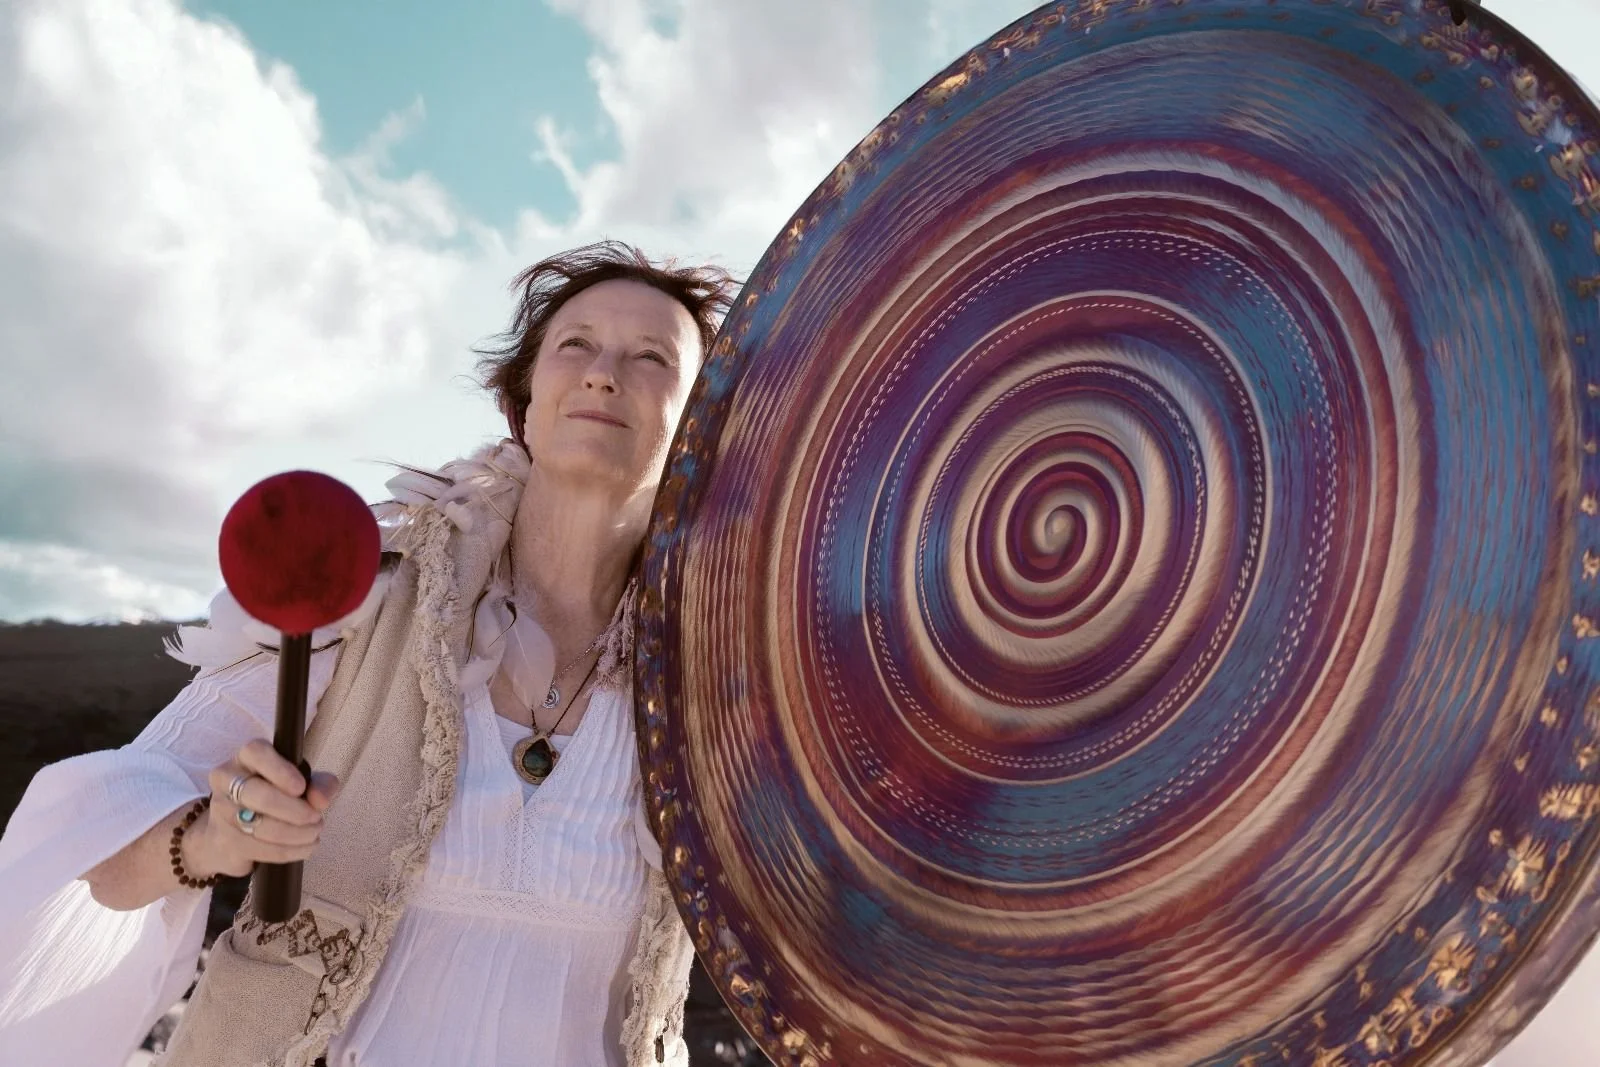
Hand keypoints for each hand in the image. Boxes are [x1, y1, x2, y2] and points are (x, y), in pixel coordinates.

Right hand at [188, 740, 340, 878]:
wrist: (232, 834)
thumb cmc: (275, 797)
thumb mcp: (303, 783)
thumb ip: (320, 784)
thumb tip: (320, 800)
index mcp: (246, 757)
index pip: (256, 752)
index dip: (280, 771)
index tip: (301, 787)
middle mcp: (227, 779)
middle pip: (257, 794)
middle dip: (294, 810)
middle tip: (316, 818)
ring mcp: (221, 810)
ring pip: (259, 825)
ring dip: (296, 834)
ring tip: (314, 833)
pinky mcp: (223, 840)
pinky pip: (259, 848)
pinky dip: (288, 851)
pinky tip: (305, 848)